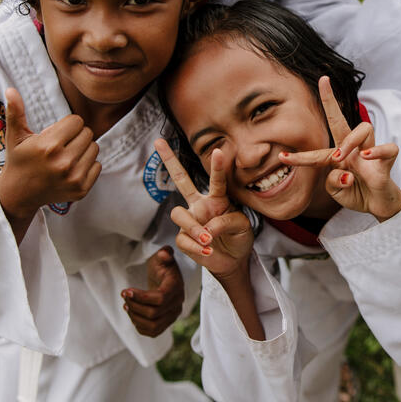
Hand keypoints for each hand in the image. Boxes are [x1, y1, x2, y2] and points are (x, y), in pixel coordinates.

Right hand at [0, 87, 100, 220]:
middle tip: (61, 144)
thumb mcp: (15, 137)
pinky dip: (88, 165)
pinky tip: (71, 168)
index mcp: (49, 146)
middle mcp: (63, 162)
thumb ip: (15, 112)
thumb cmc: (18, 161)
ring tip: (66, 155)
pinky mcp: (81, 189)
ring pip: (94, 148)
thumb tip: (10, 90)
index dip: (67, 125)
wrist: (19, 195)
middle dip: (76, 136)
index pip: (77, 121)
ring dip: (83, 149)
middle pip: (88, 133)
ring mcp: (74, 178)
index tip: (56, 134)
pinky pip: (98, 165)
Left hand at [122, 246, 184, 336]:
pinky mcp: (166, 323)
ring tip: (126, 305)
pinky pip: (153, 332)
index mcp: (176, 288)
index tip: (126, 290)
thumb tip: (164, 253)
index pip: (160, 299)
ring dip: (135, 317)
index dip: (141, 297)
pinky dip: (140, 327)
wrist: (166, 279)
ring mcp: (173, 315)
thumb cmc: (162, 267)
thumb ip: (164, 253)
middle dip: (134, 306)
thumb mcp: (162, 257)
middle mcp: (177, 304)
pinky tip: (132, 314)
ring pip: (153, 325)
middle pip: (154, 313)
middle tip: (124, 295)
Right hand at [155, 140, 253, 279]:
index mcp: (217, 198)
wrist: (234, 260)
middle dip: (169, 160)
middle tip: (158, 141)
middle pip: (181, 179)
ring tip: (208, 239)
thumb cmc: (238, 237)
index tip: (218, 150)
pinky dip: (195, 246)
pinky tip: (207, 250)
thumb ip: (227, 222)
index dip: (217, 167)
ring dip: (194, 228)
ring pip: (179, 215)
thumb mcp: (242, 227)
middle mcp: (200, 205)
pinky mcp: (184, 238)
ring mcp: (190, 220)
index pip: (216, 180)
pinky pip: (183, 239)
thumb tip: (206, 228)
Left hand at [280, 77, 400, 220]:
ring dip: (349, 141)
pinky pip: (388, 148)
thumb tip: (344, 172)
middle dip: (330, 100)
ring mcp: (370, 152)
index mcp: (337, 156)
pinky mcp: (387, 160)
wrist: (379, 207)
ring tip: (339, 158)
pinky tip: (367, 157)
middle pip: (340, 119)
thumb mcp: (337, 192)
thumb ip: (333, 183)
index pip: (317, 152)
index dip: (299, 156)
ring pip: (364, 128)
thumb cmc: (356, 194)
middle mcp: (353, 149)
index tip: (281, 157)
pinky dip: (378, 151)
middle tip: (323, 81)